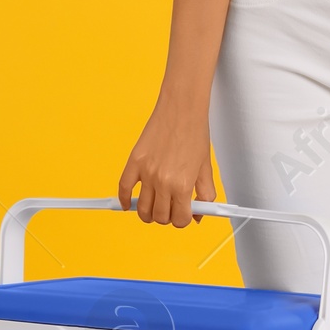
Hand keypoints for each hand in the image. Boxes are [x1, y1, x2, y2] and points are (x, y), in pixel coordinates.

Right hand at [118, 101, 216, 226]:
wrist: (182, 109)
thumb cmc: (195, 134)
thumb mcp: (206, 168)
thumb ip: (205, 195)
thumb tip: (198, 216)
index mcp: (183, 185)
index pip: (179, 220)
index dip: (183, 220)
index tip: (184, 215)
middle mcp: (163, 181)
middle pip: (159, 217)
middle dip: (166, 217)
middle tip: (171, 208)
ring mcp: (146, 172)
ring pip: (142, 208)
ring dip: (148, 213)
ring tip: (154, 206)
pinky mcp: (134, 161)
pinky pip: (123, 188)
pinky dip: (124, 200)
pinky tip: (128, 204)